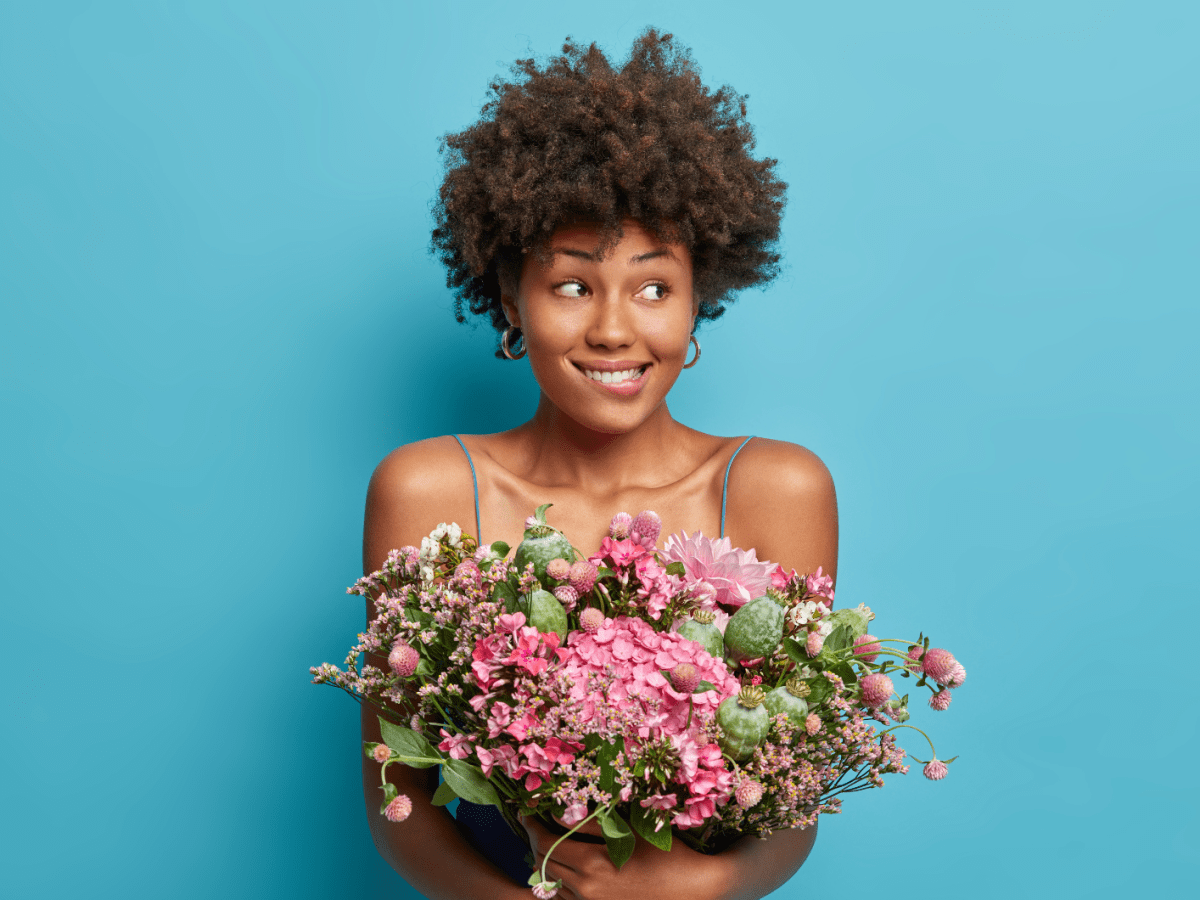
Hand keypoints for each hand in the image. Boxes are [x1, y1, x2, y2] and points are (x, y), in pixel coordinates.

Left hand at [521, 815, 732, 899]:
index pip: (546, 844)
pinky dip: (560, 882)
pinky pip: (568, 899)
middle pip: (544, 865)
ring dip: (546, 863)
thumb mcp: (628, 831)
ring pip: (553, 884)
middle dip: (535, 842)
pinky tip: (567, 867)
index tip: (527, 812)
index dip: (532, 826)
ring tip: (550, 842)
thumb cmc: (665, 854)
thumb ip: (589, 823)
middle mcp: (588, 890)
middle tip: (535, 823)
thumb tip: (557, 813)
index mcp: (593, 865)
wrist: (693, 888)